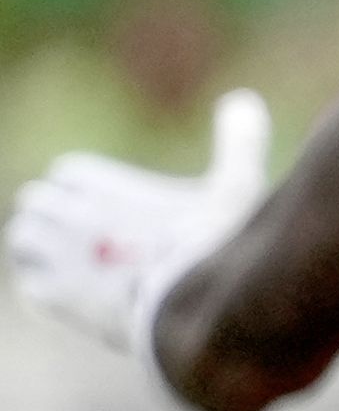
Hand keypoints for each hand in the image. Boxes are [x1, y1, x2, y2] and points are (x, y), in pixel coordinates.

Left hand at [9, 90, 269, 361]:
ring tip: (75, 263)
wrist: (202, 312)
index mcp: (102, 185)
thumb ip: (238, 144)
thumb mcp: (237, 190)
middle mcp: (69, 215)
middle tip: (89, 238)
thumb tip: (244, 99)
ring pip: (22, 238)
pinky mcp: (53, 297)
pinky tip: (76, 296)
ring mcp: (56, 256)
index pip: (68, 174)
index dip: (84, 190)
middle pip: (37, 202)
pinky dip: (46, 287)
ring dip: (42, 248)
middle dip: (57, 216)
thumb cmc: (219, 248)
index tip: (107, 207)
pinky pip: (30, 285)